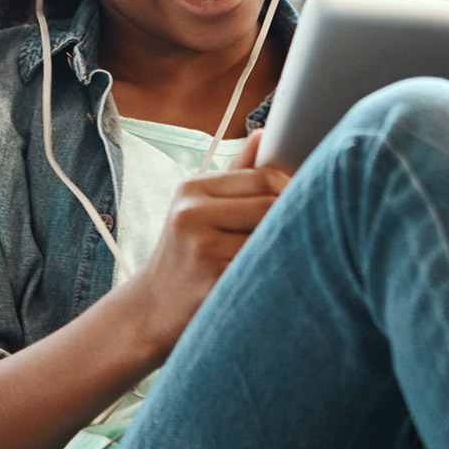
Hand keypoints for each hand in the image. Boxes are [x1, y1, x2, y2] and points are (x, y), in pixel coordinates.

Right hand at [123, 130, 287, 358]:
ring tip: (280, 264)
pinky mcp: (213, 281)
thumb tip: (264, 135)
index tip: (301, 210)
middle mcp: (192, 212)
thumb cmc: (183, 259)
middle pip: (275, 204)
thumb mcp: (197, 210)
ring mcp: (202, 247)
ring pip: (275, 238)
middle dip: (294, 222)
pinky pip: (266, 269)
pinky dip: (277, 276)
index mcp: (192, 189)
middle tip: (299, 241)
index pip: (266, 177)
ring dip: (287, 252)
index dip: (292, 193)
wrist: (147, 314)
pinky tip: (270, 284)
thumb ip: (234, 175)